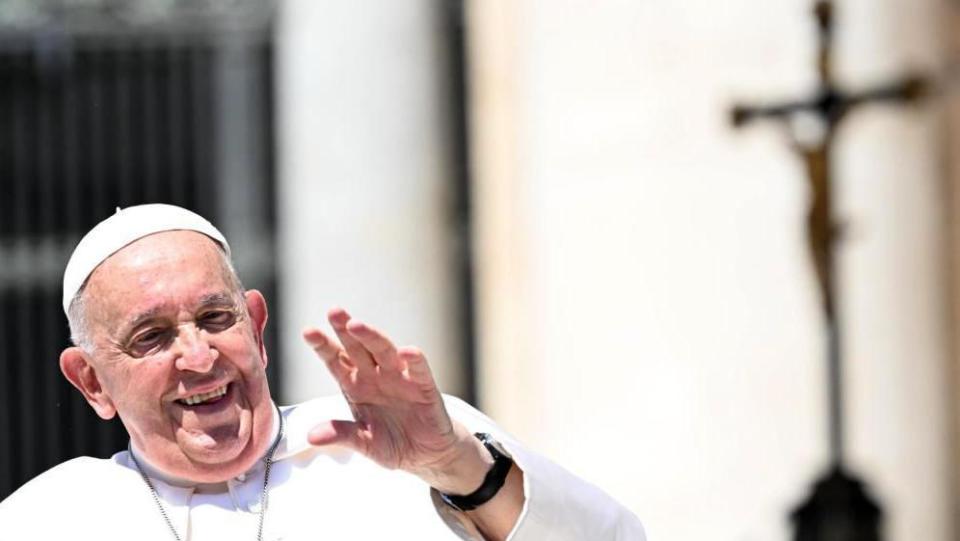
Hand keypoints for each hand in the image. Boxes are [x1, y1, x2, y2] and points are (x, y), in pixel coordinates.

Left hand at [302, 307, 488, 492]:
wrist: (426, 455)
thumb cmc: (392, 442)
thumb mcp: (363, 443)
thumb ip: (341, 435)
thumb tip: (310, 436)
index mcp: (357, 386)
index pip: (337, 361)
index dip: (323, 347)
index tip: (308, 332)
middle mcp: (377, 376)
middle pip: (358, 348)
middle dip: (345, 330)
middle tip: (334, 312)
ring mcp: (400, 379)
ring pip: (385, 351)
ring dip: (372, 337)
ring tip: (357, 325)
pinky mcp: (424, 388)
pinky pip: (419, 370)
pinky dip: (414, 360)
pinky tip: (407, 351)